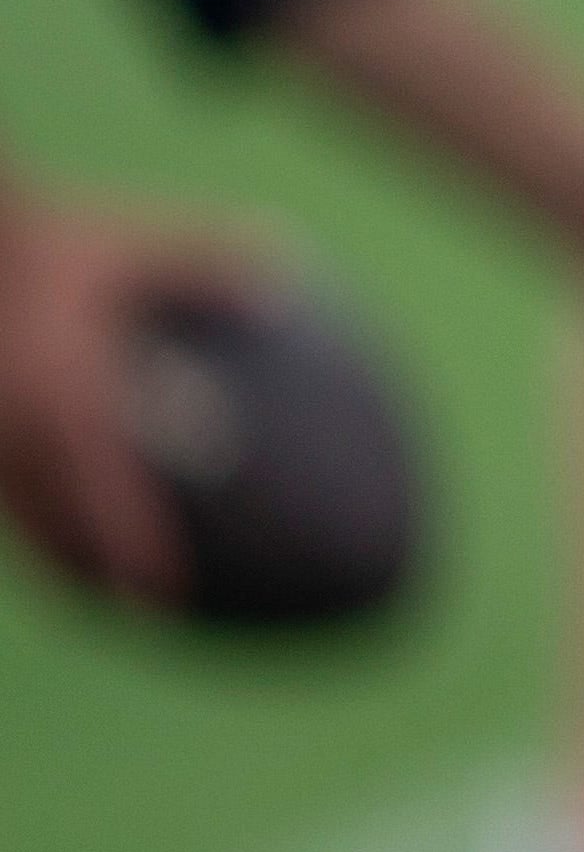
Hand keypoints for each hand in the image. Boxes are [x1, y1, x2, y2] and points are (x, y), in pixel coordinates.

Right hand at [0, 200, 257, 604]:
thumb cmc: (56, 242)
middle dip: (91, 570)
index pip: (105, 491)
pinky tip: (46, 523)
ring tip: (88, 585)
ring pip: (17, 510)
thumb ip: (205, 269)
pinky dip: (23, 510)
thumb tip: (286, 283)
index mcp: (65, 396)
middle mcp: (17, 428)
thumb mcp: (128, 248)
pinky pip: (1, 483)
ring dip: (52, 548)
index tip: (166, 595)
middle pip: (51, 523)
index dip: (134, 546)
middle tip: (136, 609)